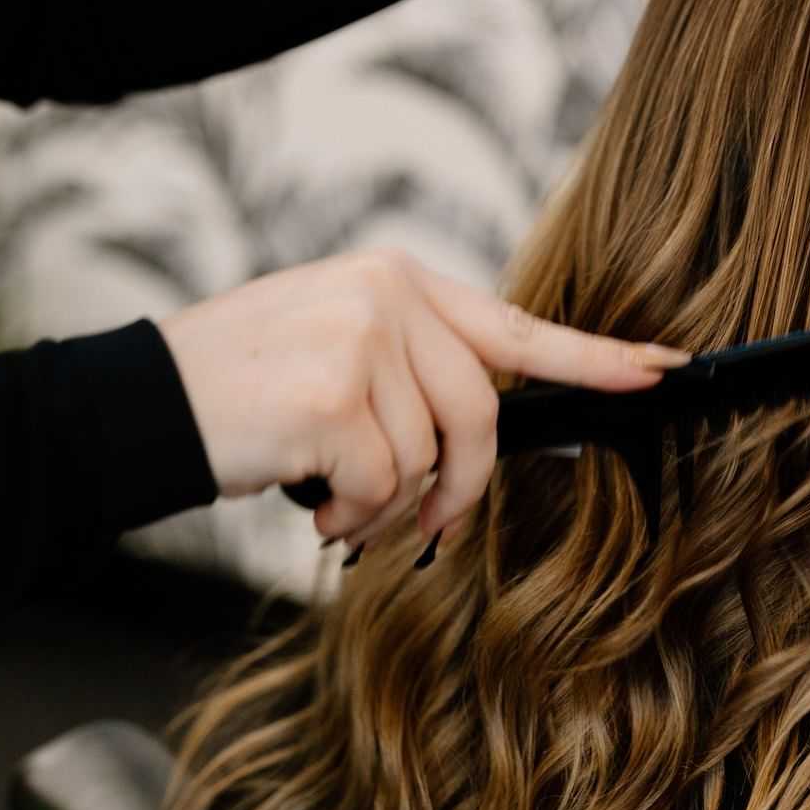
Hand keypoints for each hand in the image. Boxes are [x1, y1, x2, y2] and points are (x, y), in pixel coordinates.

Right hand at [159, 249, 688, 547]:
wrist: (146, 404)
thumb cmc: (243, 392)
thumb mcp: (336, 347)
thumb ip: (414, 367)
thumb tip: (482, 434)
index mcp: (398, 281)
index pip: (517, 328)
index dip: (595, 358)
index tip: (662, 372)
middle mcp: (388, 297)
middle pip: (480, 417)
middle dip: (459, 488)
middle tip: (420, 528)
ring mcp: (361, 340)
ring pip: (428, 461)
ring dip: (387, 508)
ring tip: (331, 500)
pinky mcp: (333, 395)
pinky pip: (384, 486)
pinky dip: (351, 516)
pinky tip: (309, 503)